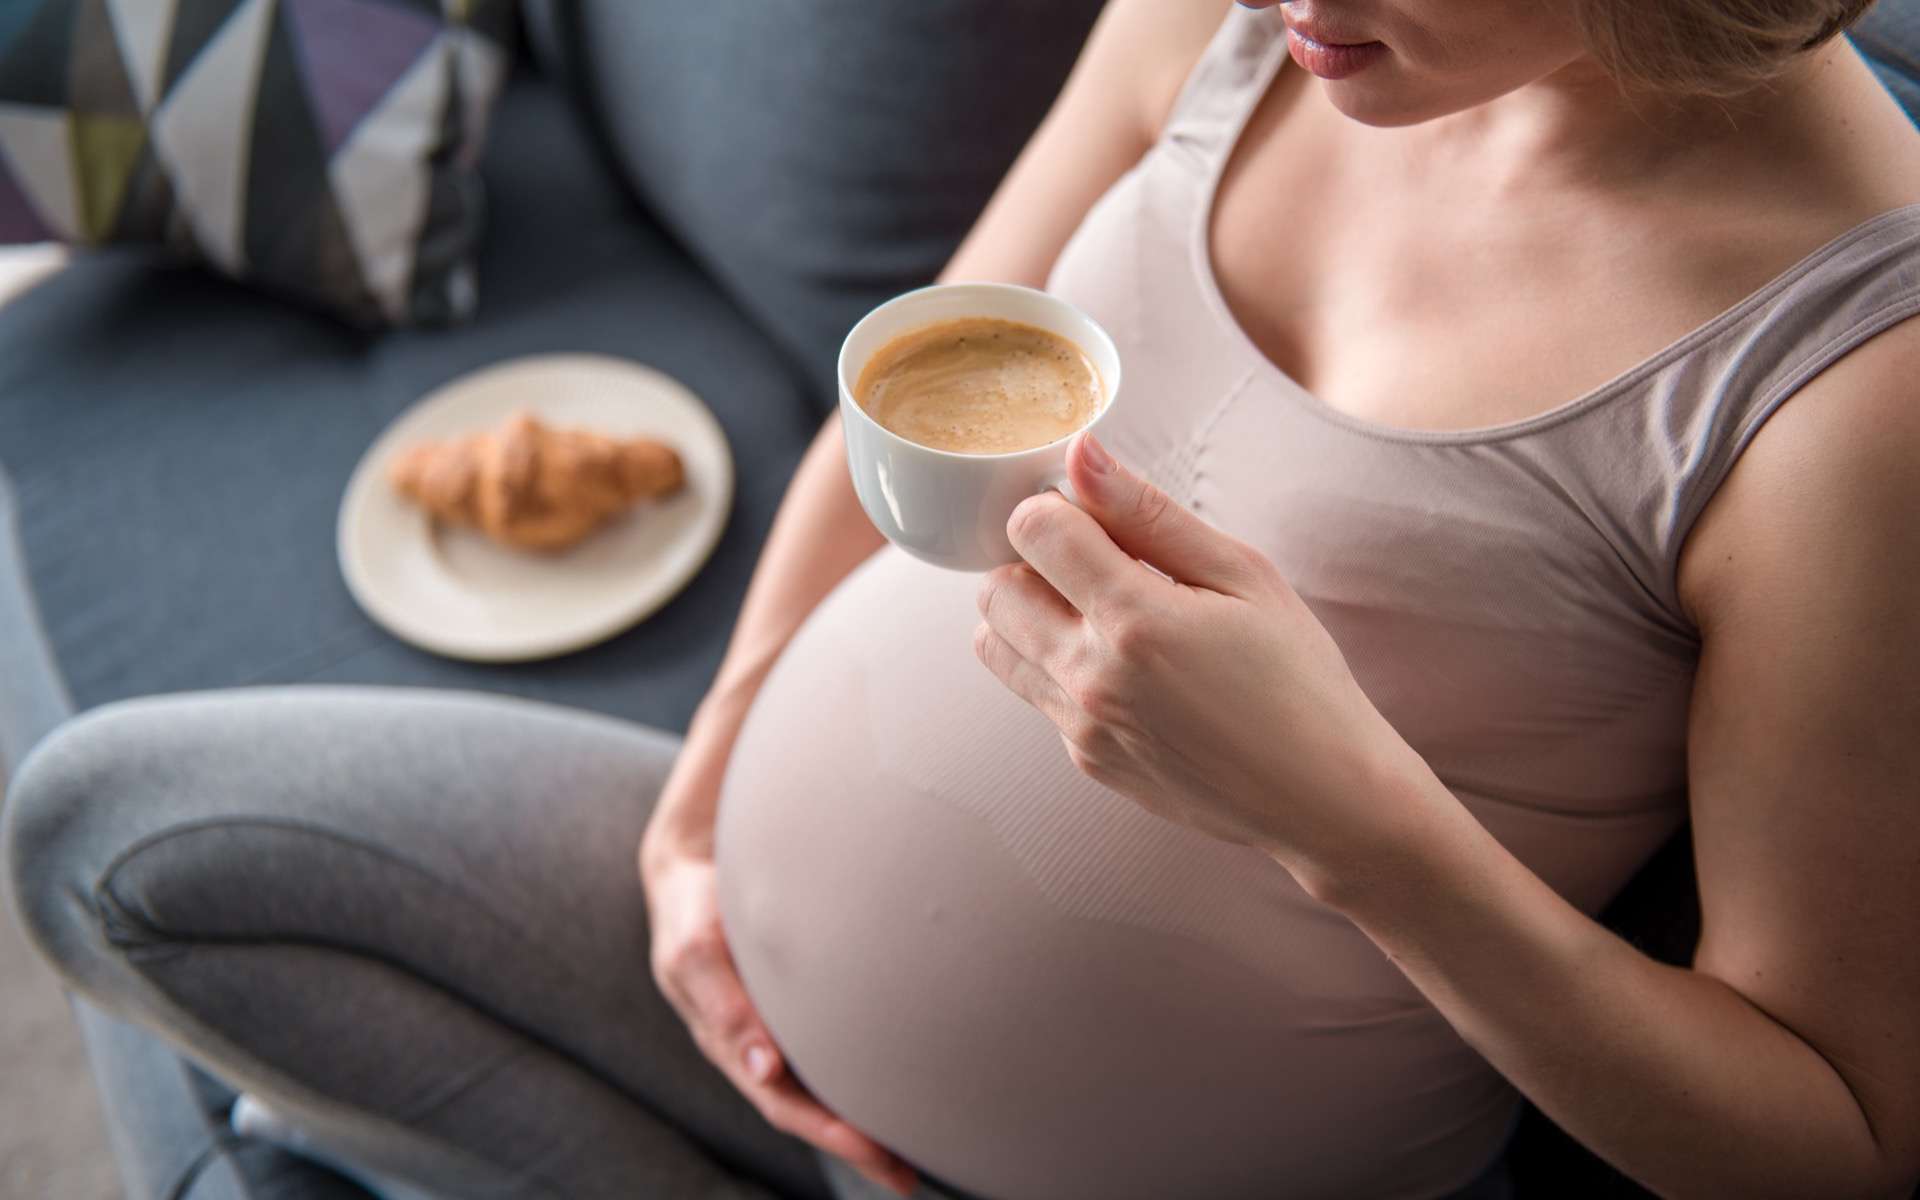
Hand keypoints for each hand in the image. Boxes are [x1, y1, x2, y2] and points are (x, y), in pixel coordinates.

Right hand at [641, 755, 916, 1195]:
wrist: (692, 873)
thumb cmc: (693, 912)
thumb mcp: (696, 952)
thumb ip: (726, 1006)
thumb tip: (765, 1068)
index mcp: (730, 1046)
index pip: (783, 1104)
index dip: (828, 1133)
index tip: (872, 1151)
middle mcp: (755, 1049)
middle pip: (809, 1112)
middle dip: (856, 1147)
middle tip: (906, 1178)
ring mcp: (774, 1032)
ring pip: (822, 1090)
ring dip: (864, 1124)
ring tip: (917, 1153)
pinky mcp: (793, 1009)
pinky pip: (828, 1055)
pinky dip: (861, 1078)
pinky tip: (900, 1089)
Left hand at [973, 432, 1426, 888]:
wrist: (1325, 799)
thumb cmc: (1300, 679)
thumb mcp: (1243, 576)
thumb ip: (1149, 513)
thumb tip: (1080, 454)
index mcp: (1134, 622)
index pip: (1031, 530)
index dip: (1058, 507)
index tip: (1100, 518)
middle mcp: (1091, 679)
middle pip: (995, 587)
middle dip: (1033, 560)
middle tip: (1100, 563)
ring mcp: (1081, 727)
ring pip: (996, 644)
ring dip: (1030, 613)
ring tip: (1102, 612)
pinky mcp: (1087, 760)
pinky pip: (1035, 692)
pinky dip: (1058, 666)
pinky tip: (1128, 668)